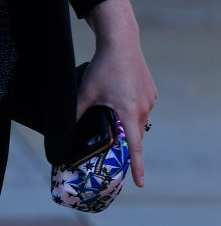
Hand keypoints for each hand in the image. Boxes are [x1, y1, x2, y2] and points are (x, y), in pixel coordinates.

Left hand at [80, 0, 157, 187]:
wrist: (122, 42)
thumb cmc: (104, 68)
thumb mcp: (85, 93)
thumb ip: (76, 114)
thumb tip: (65, 133)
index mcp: (129, 113)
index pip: (135, 147)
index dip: (138, 167)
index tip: (140, 183)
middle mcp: (143, 109)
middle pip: (135, 133)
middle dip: (126, 140)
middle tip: (114, 139)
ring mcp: (149, 99)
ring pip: (138, 120)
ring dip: (128, 121)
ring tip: (112, 107)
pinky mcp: (151, 91)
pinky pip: (142, 107)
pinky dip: (132, 108)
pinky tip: (121, 96)